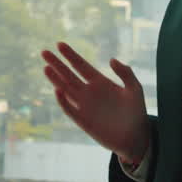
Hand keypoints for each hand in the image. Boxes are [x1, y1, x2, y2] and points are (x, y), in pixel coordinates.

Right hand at [42, 42, 149, 162]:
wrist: (135, 138)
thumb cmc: (136, 112)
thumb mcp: (135, 89)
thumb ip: (126, 73)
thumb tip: (111, 59)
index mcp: (100, 82)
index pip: (81, 65)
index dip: (70, 55)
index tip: (60, 44)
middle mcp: (89, 92)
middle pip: (69, 75)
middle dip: (57, 64)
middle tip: (44, 52)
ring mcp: (84, 106)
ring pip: (66, 90)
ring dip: (56, 79)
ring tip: (46, 67)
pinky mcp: (83, 121)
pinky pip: (70, 109)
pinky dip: (63, 101)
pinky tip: (58, 90)